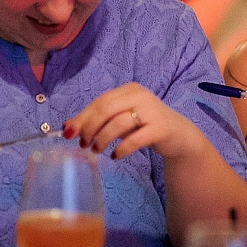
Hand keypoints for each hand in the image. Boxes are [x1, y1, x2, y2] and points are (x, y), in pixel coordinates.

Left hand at [65, 83, 196, 161]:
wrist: (178, 135)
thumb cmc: (145, 126)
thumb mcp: (120, 119)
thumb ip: (98, 120)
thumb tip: (67, 126)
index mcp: (128, 90)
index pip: (99, 101)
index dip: (82, 117)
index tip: (69, 133)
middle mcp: (140, 96)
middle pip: (106, 109)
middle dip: (90, 128)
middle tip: (84, 144)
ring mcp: (152, 111)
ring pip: (118, 123)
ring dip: (103, 139)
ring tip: (98, 150)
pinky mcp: (160, 128)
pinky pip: (135, 139)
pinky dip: (121, 149)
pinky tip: (116, 156)